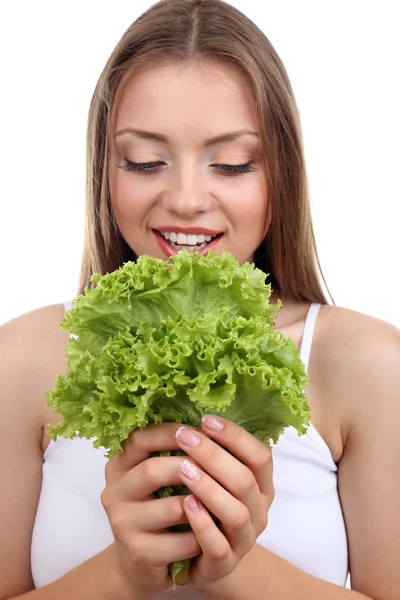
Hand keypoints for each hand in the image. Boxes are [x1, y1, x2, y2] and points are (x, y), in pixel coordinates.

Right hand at [100, 423, 201, 596]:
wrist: (141, 564)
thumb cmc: (159, 511)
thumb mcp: (159, 478)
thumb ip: (173, 452)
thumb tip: (209, 423)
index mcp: (119, 466)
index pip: (140, 438)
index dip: (172, 432)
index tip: (203, 429)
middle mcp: (114, 492)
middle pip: (152, 470)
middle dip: (192, 465)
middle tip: (218, 466)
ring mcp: (123, 524)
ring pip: (173, 507)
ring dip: (204, 503)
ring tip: (224, 499)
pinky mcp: (138, 553)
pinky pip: (181, 541)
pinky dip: (203, 533)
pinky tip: (215, 529)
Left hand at [174, 415, 273, 589]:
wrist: (201, 558)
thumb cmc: (210, 507)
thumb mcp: (220, 478)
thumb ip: (218, 452)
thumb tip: (198, 412)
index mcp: (262, 486)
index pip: (260, 456)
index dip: (235, 436)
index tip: (206, 419)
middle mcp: (259, 511)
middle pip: (245, 480)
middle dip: (214, 455)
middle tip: (184, 437)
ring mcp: (244, 539)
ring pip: (235, 512)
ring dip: (209, 488)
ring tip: (183, 468)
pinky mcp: (224, 563)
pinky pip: (218, 545)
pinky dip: (202, 523)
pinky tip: (185, 504)